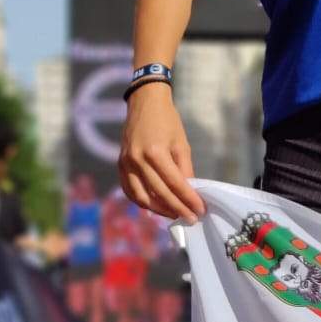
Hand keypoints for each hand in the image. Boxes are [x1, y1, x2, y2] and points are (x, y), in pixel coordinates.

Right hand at [118, 84, 205, 221]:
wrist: (144, 103)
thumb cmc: (167, 121)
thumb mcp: (182, 144)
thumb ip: (185, 170)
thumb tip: (190, 194)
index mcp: (155, 152)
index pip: (175, 184)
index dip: (189, 200)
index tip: (200, 210)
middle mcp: (137, 160)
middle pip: (159, 194)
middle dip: (177, 209)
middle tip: (191, 218)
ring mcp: (126, 164)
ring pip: (142, 198)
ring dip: (159, 210)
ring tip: (175, 215)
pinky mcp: (120, 165)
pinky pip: (130, 191)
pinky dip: (142, 202)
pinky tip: (156, 207)